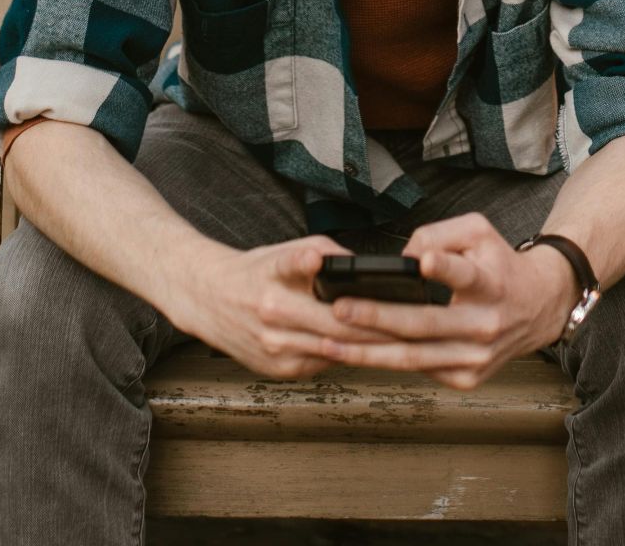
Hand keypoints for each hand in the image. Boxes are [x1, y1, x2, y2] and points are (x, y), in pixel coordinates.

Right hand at [171, 235, 387, 379]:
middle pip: (338, 328)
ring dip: (371, 350)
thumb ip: (325, 254)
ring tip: (408, 343)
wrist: (207, 300)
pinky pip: (323, 364)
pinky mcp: (278, 371)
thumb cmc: (255, 272)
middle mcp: (272, 318)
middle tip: (417, 325)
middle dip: (380, 329)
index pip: (310, 281)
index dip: (345, 290)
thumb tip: (366, 266)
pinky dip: (348, 357)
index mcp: (274, 282)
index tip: (378, 294)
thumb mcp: (284, 251)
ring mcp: (275, 350)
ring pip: (335, 353)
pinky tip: (376, 353)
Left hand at [320, 213, 579, 389]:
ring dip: (367, 352)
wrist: (539, 306)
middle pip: (425, 324)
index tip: (421, 261)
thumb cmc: (499, 264)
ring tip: (329, 343)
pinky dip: (382, 363)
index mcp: (490, 283)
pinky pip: (418, 370)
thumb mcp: (478, 232)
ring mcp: (476, 356)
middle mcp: (485, 323)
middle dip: (378, 317)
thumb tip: (400, 258)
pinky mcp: (467, 377)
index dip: (444, 268)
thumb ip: (439, 234)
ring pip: (413, 357)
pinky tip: (352, 356)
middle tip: (340, 309)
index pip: (466, 274)